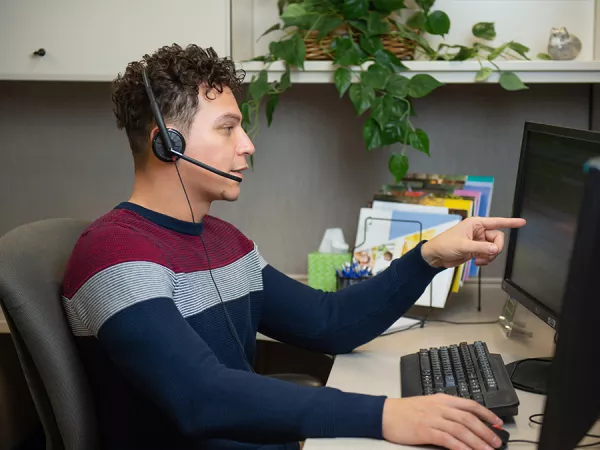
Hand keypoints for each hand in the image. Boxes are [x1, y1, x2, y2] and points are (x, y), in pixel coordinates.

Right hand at [382, 395, 503, 449]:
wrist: (385, 414)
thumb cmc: (405, 411)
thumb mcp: (428, 404)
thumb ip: (446, 410)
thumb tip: (465, 421)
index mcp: (442, 399)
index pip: (470, 404)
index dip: (487, 414)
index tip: (498, 423)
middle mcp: (440, 407)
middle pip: (469, 418)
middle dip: (486, 431)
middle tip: (497, 442)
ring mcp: (433, 418)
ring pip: (462, 430)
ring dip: (477, 442)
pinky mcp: (426, 430)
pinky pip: (448, 439)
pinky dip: (461, 447)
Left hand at [420, 216, 525, 268]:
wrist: (436, 256)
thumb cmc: (445, 245)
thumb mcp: (463, 246)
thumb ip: (480, 247)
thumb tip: (495, 248)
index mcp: (476, 224)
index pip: (497, 222)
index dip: (510, 222)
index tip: (522, 222)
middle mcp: (479, 231)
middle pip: (498, 238)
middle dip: (495, 249)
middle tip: (487, 255)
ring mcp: (478, 241)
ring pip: (494, 248)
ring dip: (489, 256)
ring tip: (479, 260)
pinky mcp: (476, 249)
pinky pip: (489, 254)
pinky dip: (486, 259)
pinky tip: (477, 262)